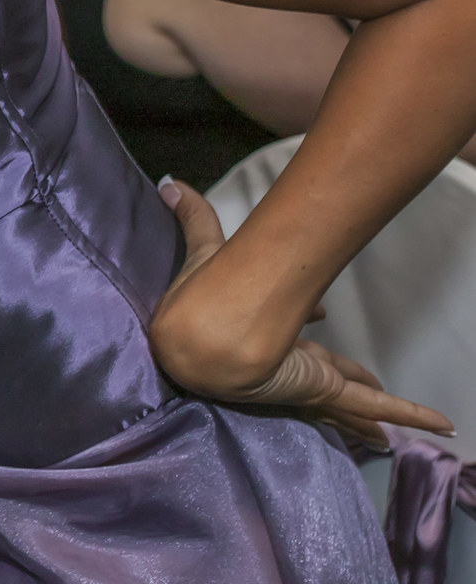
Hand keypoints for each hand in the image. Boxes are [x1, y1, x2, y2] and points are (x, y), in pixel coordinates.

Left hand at [151, 178, 453, 446]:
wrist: (205, 339)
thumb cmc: (198, 297)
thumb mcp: (205, 250)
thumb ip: (193, 218)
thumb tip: (172, 183)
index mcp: (259, 333)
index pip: (289, 331)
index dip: (305, 321)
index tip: (321, 311)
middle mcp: (285, 360)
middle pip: (325, 371)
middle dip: (344, 377)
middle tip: (369, 384)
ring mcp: (307, 377)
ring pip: (349, 398)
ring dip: (374, 412)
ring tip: (392, 431)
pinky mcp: (323, 388)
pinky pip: (371, 406)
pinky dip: (408, 415)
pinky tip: (441, 424)